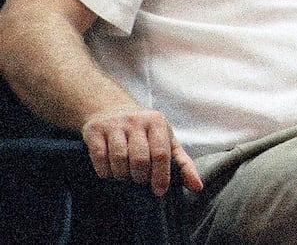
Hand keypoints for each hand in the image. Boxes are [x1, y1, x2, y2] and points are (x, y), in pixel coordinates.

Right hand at [82, 107, 203, 195]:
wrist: (111, 109)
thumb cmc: (144, 131)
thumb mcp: (166, 141)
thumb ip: (182, 164)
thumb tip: (197, 187)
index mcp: (157, 122)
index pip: (161, 153)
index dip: (161, 176)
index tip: (159, 191)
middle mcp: (136, 120)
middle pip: (140, 159)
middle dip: (140, 177)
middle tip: (140, 180)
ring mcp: (114, 124)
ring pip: (119, 160)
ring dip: (122, 175)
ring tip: (126, 176)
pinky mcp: (95, 130)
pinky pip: (99, 158)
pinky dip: (105, 171)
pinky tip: (110, 172)